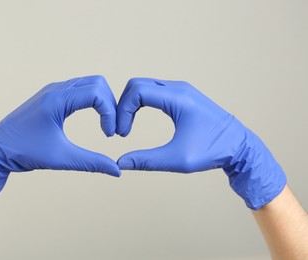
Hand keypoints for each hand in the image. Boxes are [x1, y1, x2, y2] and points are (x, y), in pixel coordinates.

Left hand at [0, 75, 119, 207]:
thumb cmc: (23, 152)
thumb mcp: (61, 158)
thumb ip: (92, 162)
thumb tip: (117, 170)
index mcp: (57, 99)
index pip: (97, 93)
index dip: (110, 113)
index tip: (110, 134)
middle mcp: (56, 89)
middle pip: (97, 83)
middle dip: (110, 104)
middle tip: (112, 128)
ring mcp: (53, 90)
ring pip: (89, 84)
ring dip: (102, 101)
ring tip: (105, 124)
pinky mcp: (51, 96)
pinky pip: (79, 89)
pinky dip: (92, 100)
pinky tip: (93, 118)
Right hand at [116, 78, 285, 209]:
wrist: (240, 146)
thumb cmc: (213, 152)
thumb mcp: (178, 160)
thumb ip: (147, 161)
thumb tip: (121, 163)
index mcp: (179, 99)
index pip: (137, 91)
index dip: (122, 111)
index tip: (122, 134)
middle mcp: (179, 89)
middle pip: (137, 84)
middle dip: (123, 105)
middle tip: (121, 129)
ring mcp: (181, 90)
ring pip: (144, 86)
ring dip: (131, 104)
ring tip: (128, 126)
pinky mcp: (182, 95)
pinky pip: (153, 91)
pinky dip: (140, 102)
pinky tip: (138, 119)